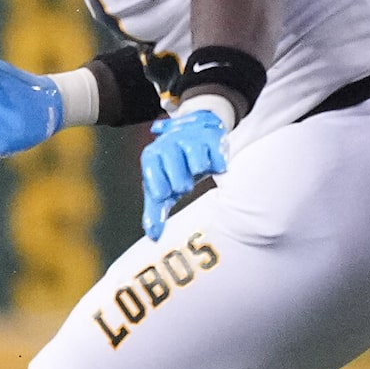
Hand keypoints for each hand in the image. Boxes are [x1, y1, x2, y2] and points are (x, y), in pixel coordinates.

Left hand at [140, 108, 229, 238]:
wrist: (193, 132)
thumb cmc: (174, 166)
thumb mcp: (162, 186)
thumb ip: (155, 211)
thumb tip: (153, 235)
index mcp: (152, 156)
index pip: (153, 177)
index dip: (161, 190)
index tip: (166, 195)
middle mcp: (169, 144)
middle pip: (177, 176)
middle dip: (182, 185)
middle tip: (184, 184)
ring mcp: (191, 138)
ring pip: (198, 164)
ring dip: (199, 171)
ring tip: (196, 168)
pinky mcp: (212, 138)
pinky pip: (217, 159)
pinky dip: (217, 165)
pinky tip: (212, 163)